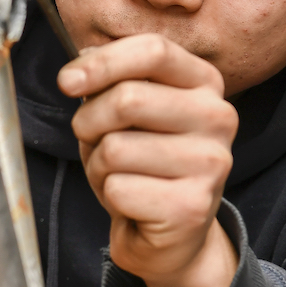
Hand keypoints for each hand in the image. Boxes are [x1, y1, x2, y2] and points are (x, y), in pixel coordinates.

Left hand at [58, 34, 239, 286]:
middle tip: (93, 140)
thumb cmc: (143, 163)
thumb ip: (110, 82)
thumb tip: (80, 65)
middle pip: (127, 98)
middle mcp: (218, 117)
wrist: (171, 235)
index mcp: (204, 83)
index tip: (67, 82)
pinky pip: (118, 187)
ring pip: (116, 147)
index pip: (152, 51)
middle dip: (89, 122)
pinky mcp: (192, 206)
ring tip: (118, 175)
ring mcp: (211, 163)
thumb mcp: (126, 113)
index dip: (101, 62)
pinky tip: (130, 202)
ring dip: (98, 164)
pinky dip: (109, 195)